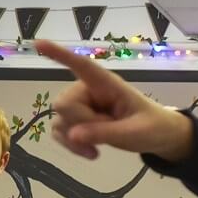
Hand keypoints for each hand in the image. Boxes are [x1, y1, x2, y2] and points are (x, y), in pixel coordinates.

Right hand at [33, 40, 194, 162]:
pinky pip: (59, 131)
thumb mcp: (135, 132)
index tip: (38, 43)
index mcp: (107, 84)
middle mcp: (88, 91)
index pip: (81, 65)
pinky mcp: (76, 122)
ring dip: (75, 140)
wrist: (158, 138)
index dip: (60, 55)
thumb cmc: (151, 126)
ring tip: (98, 150)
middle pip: (64, 103)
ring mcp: (81, 106)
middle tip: (106, 132)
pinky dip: (71, 145)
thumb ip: (106, 133)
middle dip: (80, 123)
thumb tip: (73, 135)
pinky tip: (91, 153)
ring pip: (59, 120)